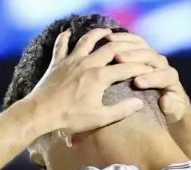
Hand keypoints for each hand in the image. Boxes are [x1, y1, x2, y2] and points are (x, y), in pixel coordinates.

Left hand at [27, 28, 153, 133]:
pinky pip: (61, 45)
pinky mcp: (57, 62)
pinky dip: (65, 37)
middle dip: (124, 46)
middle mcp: (87, 63)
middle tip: (132, 46)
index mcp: (100, 77)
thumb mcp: (100, 118)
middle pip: (110, 48)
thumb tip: (139, 103)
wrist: (40, 113)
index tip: (149, 67)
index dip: (140, 67)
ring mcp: (71, 60)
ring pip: (86, 40)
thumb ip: (121, 110)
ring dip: (97, 34)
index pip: (126, 68)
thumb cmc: (70, 118)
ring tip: (106, 31)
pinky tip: (68, 32)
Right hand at [107, 33, 190, 123]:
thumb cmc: (170, 109)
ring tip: (110, 44)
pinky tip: (108, 38)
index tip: (137, 82)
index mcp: (171, 78)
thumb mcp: (174, 112)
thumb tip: (165, 100)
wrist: (170, 101)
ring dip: (125, 43)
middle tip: (118, 59)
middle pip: (151, 55)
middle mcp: (163, 64)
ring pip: (141, 45)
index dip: (151, 78)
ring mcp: (152, 55)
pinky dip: (122, 38)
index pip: (164, 75)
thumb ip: (172, 107)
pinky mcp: (143, 51)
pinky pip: (133, 41)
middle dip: (135, 57)